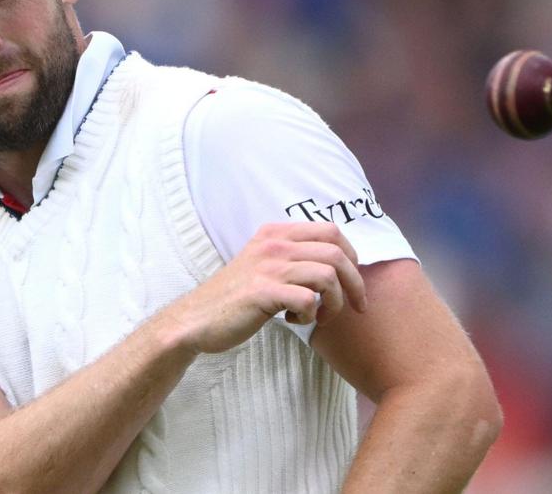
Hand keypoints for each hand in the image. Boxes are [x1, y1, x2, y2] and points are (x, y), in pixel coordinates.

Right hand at [163, 222, 365, 354]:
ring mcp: (267, 267)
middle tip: (354, 306)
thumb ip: (292, 256)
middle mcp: (273, 244)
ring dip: (334, 303)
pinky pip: (309, 300)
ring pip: (327, 276)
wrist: (196, 319)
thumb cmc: (235, 297)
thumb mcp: (262, 263)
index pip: (331, 231)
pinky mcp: (262, 293)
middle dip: (354, 283)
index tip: (352, 283)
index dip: (352, 257)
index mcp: (275, 233)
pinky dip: (311, 315)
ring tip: (318, 316)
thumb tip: (337, 263)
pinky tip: (295, 320)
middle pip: (337, 252)